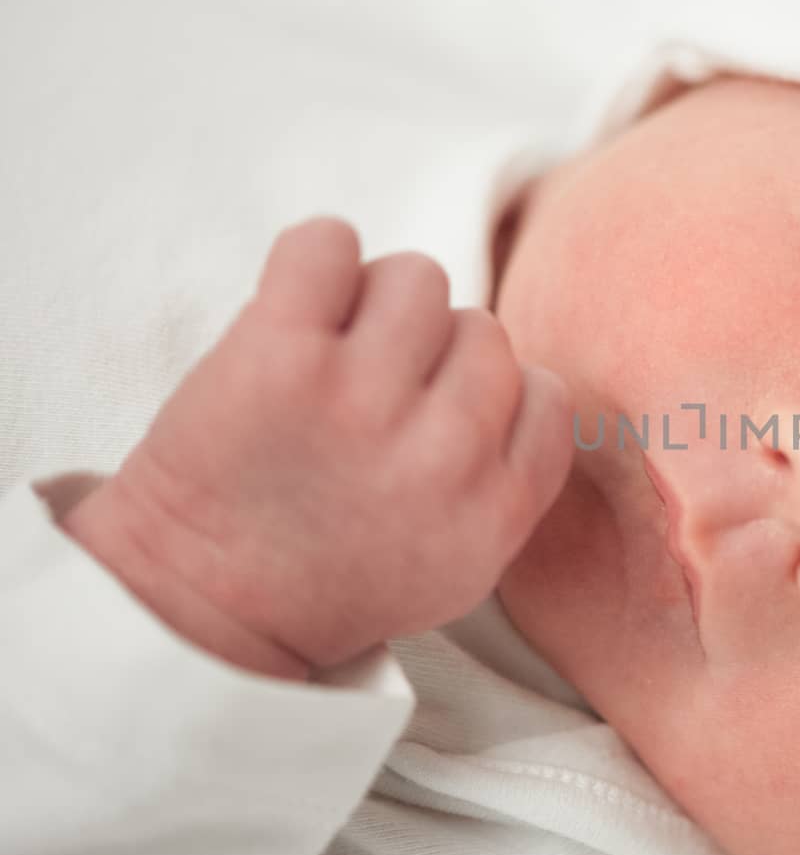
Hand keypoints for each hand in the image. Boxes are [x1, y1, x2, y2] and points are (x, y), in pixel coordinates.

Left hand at [66, 217, 572, 677]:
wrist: (197, 610)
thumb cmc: (329, 583)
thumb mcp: (463, 564)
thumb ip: (506, 478)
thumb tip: (517, 375)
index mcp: (497, 508)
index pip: (548, 394)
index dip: (493, 396)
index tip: (441, 417)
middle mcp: (445, 451)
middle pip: (483, 330)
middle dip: (431, 356)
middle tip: (373, 396)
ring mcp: (363, 397)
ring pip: (419, 276)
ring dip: (377, 304)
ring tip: (334, 352)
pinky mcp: (280, 354)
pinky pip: (328, 244)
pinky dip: (315, 259)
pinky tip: (298, 306)